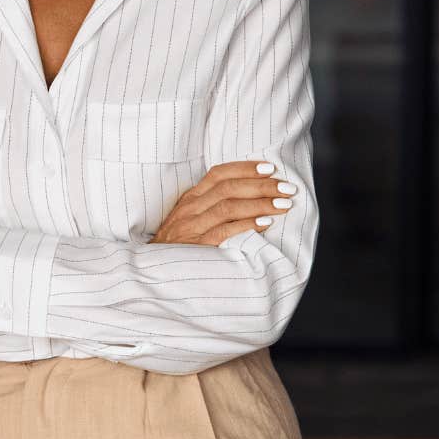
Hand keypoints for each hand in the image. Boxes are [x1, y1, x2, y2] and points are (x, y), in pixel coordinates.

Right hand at [149, 161, 299, 244]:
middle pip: (228, 188)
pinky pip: (223, 232)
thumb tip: (248, 196)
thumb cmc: (177, 245)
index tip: (270, 168)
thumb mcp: (189, 218)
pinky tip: (265, 224)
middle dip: (261, 186)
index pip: (218, 174)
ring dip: (260, 203)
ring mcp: (191, 227)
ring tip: (283, 204)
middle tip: (287, 187)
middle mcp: (190, 209)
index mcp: (190, 198)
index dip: (245, 168)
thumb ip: (211, 206)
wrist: (151, 270)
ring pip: (228, 207)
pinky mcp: (195, 247)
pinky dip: (246, 225)